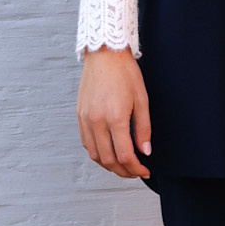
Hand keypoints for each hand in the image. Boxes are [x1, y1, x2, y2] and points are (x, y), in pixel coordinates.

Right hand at [77, 46, 152, 178]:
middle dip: (123, 171)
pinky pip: (86, 143)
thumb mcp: (142, 99)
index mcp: (115, 117)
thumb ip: (143, 128)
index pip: (124, 155)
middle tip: (136, 172)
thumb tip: (145, 151)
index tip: (145, 171)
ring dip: (109, 165)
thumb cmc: (125, 73)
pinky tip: (108, 151)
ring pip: (94, 155)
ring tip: (123, 165)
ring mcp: (85, 119)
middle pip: (108, 160)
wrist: (104, 53)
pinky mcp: (79, 115)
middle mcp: (97, 121)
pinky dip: (97, 153)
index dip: (136, 168)